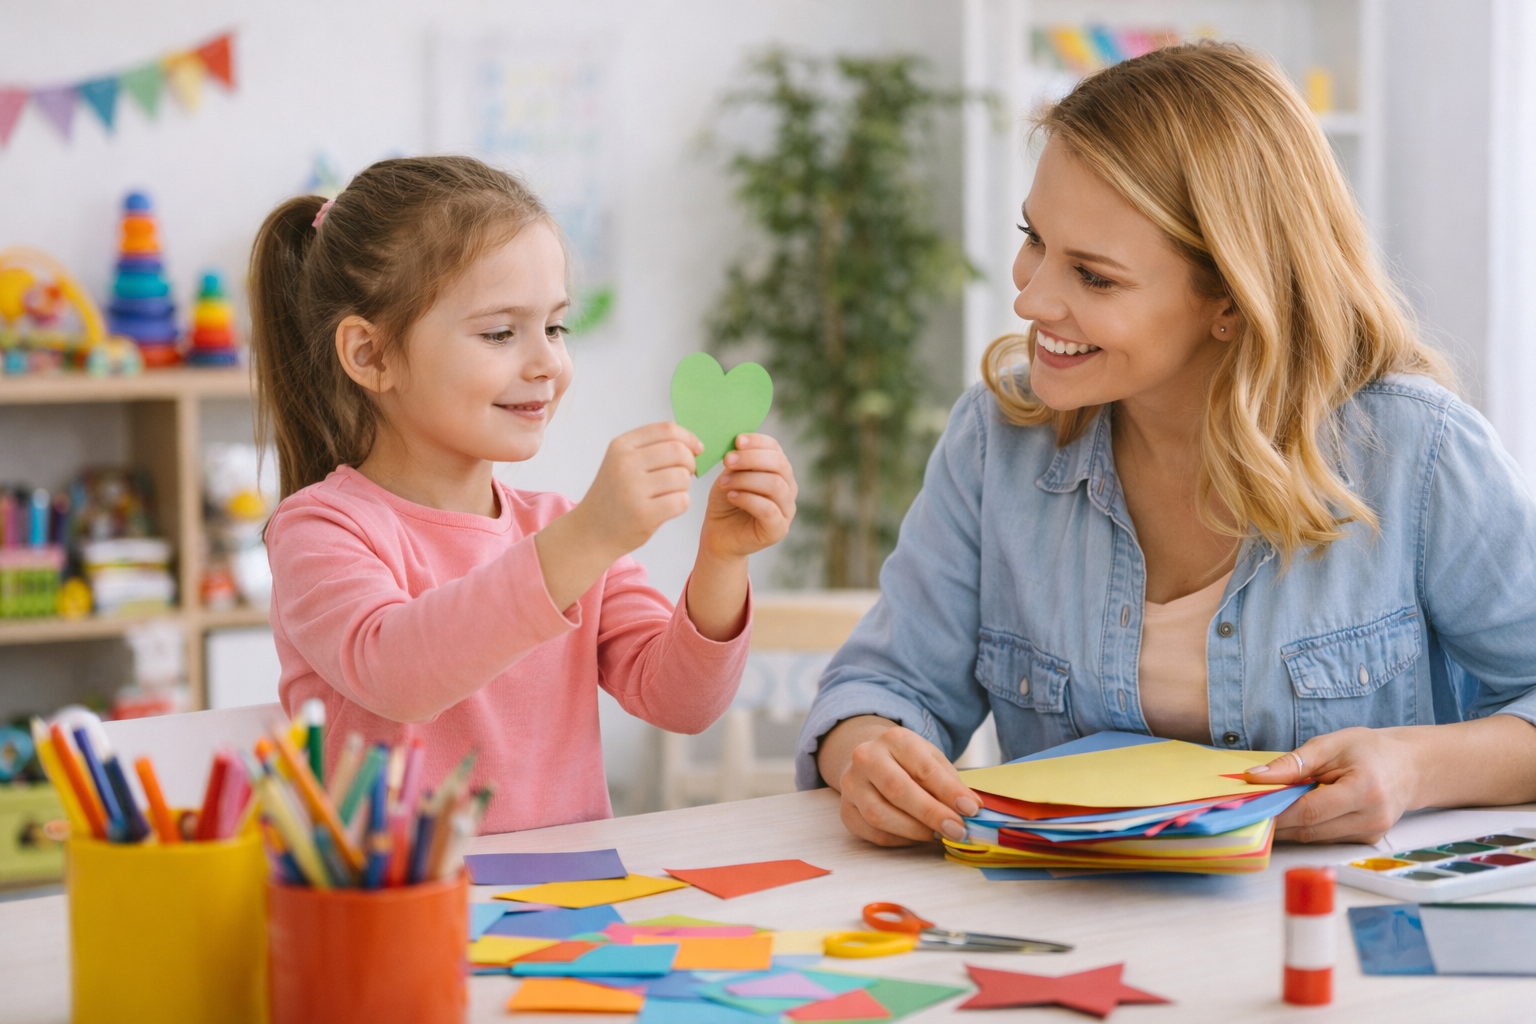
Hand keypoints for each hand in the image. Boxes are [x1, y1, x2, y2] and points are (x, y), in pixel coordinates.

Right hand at [573, 422, 703, 558]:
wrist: (592, 530)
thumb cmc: (615, 495)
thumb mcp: (623, 461)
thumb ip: (653, 448)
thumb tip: (694, 445)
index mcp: (621, 446)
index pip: (667, 429)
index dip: (688, 438)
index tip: (696, 449)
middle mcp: (625, 464)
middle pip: (678, 451)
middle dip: (690, 463)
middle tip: (684, 475)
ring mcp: (633, 489)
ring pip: (682, 477)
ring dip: (684, 486)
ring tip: (669, 493)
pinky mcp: (643, 514)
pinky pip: (681, 501)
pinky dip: (681, 503)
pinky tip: (667, 507)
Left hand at [700, 434, 796, 559]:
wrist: (719, 535)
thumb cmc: (725, 503)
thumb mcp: (729, 476)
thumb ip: (737, 461)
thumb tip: (739, 442)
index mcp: (778, 471)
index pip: (776, 449)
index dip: (758, 442)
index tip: (737, 441)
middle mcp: (788, 488)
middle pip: (780, 465)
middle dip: (751, 459)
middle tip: (727, 460)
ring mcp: (787, 510)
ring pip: (776, 485)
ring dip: (746, 480)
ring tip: (724, 483)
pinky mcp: (779, 529)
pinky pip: (769, 509)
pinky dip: (748, 499)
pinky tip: (732, 497)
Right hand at [821, 717, 981, 846]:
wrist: (870, 759)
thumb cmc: (907, 762)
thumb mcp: (931, 760)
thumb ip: (949, 783)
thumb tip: (970, 809)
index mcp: (894, 740)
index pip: (923, 768)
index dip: (949, 792)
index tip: (971, 809)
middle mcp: (866, 758)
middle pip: (897, 790)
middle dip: (931, 814)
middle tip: (958, 830)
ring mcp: (851, 785)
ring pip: (880, 815)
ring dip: (915, 831)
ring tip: (937, 834)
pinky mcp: (846, 812)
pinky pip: (874, 834)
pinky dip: (900, 839)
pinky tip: (916, 835)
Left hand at [1242, 726, 1418, 843]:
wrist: (1411, 767)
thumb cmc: (1371, 751)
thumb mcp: (1331, 745)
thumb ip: (1293, 762)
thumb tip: (1256, 777)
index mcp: (1365, 790)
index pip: (1310, 810)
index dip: (1276, 811)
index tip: (1249, 807)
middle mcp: (1371, 818)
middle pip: (1310, 830)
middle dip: (1276, 822)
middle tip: (1248, 811)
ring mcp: (1371, 834)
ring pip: (1315, 838)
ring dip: (1289, 827)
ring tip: (1267, 810)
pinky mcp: (1366, 841)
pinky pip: (1326, 838)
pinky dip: (1306, 828)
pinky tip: (1293, 814)